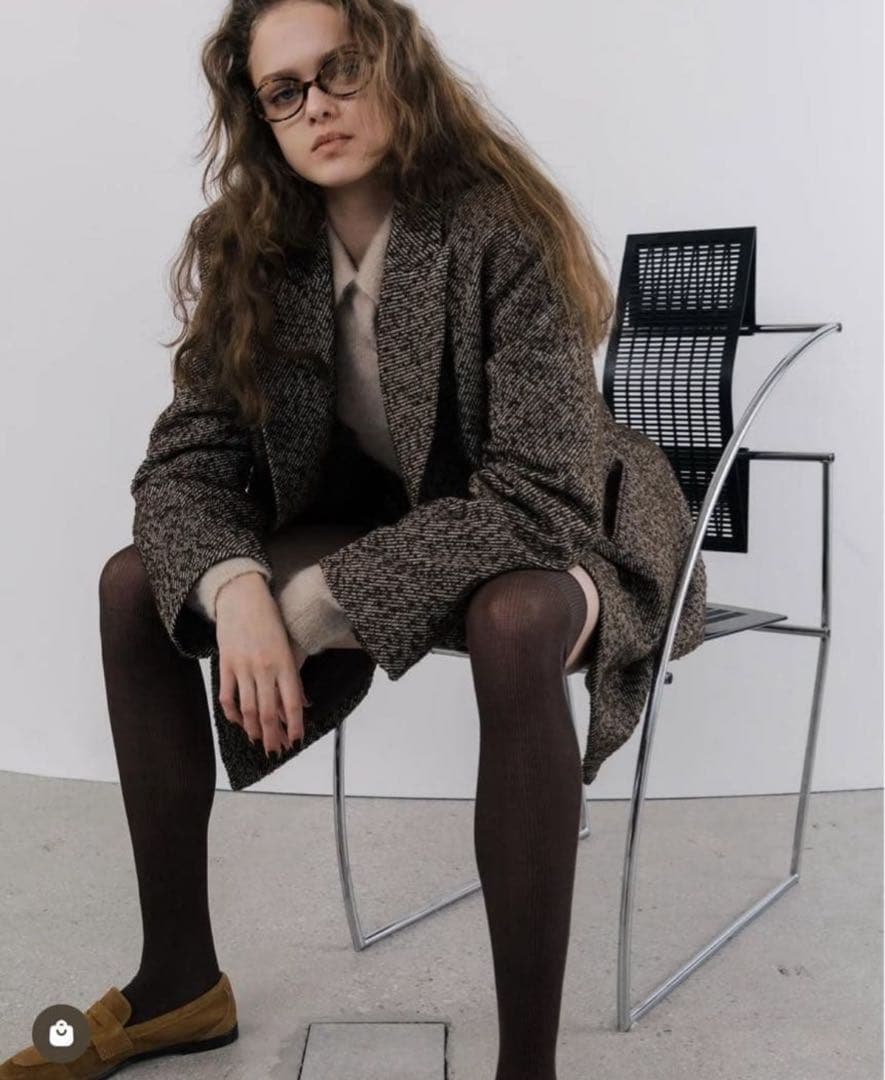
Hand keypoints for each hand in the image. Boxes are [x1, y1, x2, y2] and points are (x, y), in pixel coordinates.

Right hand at [215, 572, 309, 755]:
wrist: (242, 596)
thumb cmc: (270, 618)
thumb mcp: (289, 645)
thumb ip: (294, 677)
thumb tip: (303, 704)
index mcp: (284, 663)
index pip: (290, 703)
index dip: (293, 725)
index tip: (295, 741)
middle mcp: (264, 668)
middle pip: (268, 711)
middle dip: (273, 735)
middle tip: (276, 751)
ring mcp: (243, 667)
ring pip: (247, 708)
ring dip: (254, 729)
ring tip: (259, 742)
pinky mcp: (226, 664)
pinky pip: (227, 696)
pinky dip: (232, 713)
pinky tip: (238, 723)